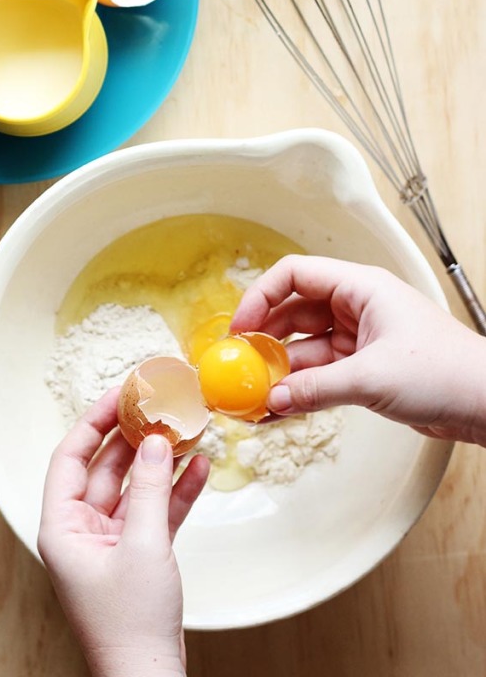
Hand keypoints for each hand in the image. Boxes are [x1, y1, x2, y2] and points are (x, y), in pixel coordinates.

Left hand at [37, 387, 209, 676]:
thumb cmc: (130, 624)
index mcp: (62, 527)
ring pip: (133, 488)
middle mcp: (81, 531)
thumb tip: (155, 441)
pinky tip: (198, 468)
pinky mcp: (137, 556)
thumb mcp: (142, 545)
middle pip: (105, 469)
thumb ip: (148, 488)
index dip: (94, 422)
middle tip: (157, 406)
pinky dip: (175, 492)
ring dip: (159, 462)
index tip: (119, 395)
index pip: (70, 458)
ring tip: (184, 429)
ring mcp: (110, 543)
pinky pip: (154, 512)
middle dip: (133, 438)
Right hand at [230, 254, 485, 444]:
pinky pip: (320, 374)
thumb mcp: (372, 378)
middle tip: (239, 366)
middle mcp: (356, 308)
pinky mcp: (364, 369)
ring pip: (305, 348)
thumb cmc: (445, 372)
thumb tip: (272, 399)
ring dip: (280, 371)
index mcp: (360, 288)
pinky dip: (299, 390)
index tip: (240, 328)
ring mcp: (360, 339)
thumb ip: (316, 388)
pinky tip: (278, 409)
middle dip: (265, 339)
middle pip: (294, 312)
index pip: (296, 275)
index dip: (261, 296)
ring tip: (253, 396)